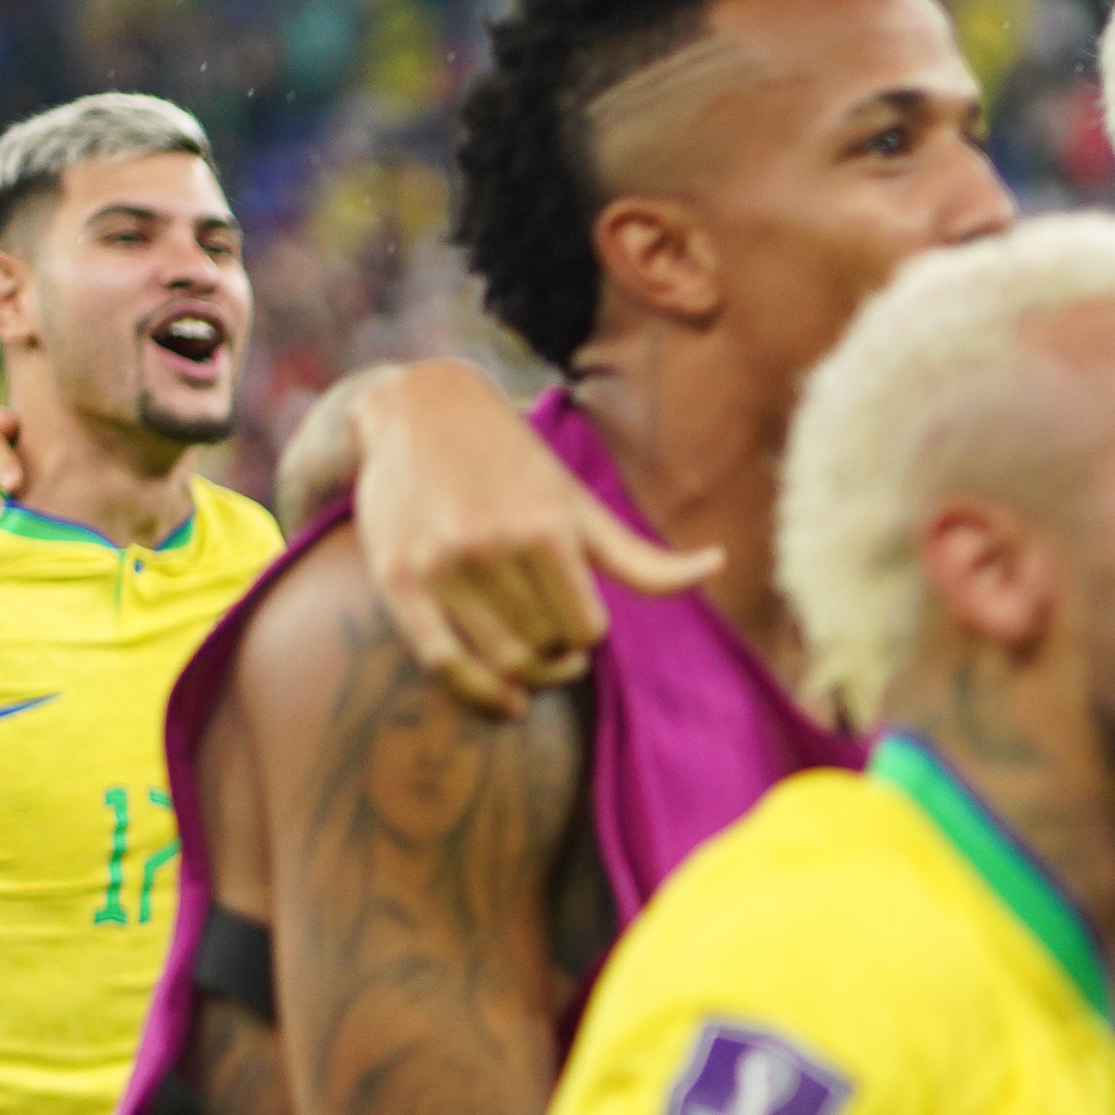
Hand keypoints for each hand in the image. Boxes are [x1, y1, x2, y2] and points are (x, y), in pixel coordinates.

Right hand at [349, 363, 720, 717]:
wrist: (419, 412)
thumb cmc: (513, 461)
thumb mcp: (578, 503)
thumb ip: (640, 555)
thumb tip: (717, 564)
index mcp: (545, 528)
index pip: (585, 628)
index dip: (587, 635)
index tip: (580, 626)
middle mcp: (490, 546)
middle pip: (543, 648)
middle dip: (557, 658)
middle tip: (557, 651)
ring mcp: (439, 565)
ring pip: (500, 660)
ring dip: (526, 675)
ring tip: (534, 663)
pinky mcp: (396, 579)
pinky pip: (442, 661)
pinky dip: (479, 693)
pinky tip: (505, 701)